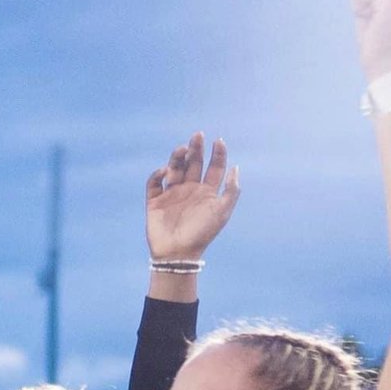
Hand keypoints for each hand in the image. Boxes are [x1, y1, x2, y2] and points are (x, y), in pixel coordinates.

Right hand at [145, 133, 239, 261]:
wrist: (178, 254)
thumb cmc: (202, 234)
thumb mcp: (222, 212)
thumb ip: (232, 190)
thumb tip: (236, 167)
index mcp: (207, 192)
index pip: (213, 167)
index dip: (217, 153)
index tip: (218, 141)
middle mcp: (190, 190)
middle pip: (193, 163)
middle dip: (196, 148)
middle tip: (197, 135)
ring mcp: (172, 194)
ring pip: (174, 168)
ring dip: (177, 157)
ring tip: (182, 149)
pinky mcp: (155, 201)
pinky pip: (154, 183)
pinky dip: (158, 174)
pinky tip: (165, 171)